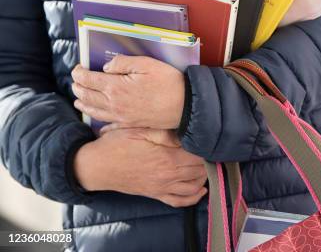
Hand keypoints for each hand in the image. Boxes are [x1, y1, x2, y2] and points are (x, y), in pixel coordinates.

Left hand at [71, 55, 184, 128]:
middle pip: (87, 96)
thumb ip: (123, 63)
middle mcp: (114, 103)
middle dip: (78, 87)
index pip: (88, 79)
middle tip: (76, 81)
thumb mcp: (146, 64)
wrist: (184, 105)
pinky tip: (99, 125)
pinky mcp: (130, 124)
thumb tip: (106, 67)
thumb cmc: (168, 82)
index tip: (77, 68)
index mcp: (116, 86)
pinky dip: (100, 125)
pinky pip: (109, 126)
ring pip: (94, 112)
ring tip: (78, 100)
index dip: (79, 73)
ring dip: (83, 104)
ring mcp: (121, 116)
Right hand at [74, 128, 207, 207]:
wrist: (97, 166)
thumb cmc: (117, 144)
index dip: (207, 149)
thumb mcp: (141, 130)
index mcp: (167, 158)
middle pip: (199, 171)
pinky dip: (192, 198)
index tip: (210, 141)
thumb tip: (186, 133)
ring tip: (207, 166)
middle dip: (208, 162)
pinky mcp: (154, 194)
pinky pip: (178, 201)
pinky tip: (200, 191)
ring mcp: (161, 187)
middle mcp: (168, 176)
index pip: (198, 156)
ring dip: (203, 178)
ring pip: (192, 187)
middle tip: (211, 151)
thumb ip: (166, 133)